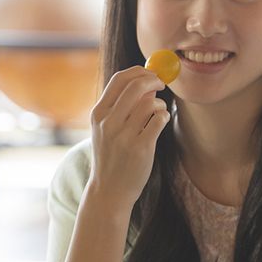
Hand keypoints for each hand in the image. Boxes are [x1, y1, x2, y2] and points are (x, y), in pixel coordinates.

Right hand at [85, 66, 169, 207]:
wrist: (109, 189)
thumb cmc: (111, 156)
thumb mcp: (106, 129)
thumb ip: (121, 106)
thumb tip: (147, 82)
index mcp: (98, 114)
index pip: (119, 80)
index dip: (139, 72)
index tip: (150, 73)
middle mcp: (109, 122)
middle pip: (136, 86)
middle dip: (153, 80)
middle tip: (161, 84)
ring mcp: (124, 135)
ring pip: (150, 102)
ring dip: (159, 103)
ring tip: (157, 113)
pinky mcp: (140, 147)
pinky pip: (159, 119)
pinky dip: (163, 116)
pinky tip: (160, 123)